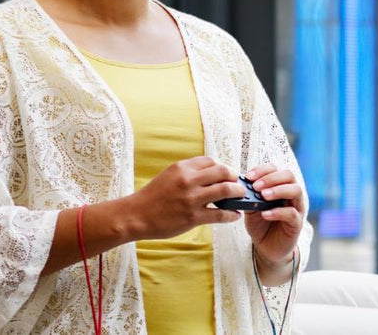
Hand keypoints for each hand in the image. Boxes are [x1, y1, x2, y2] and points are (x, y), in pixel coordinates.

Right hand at [127, 156, 243, 239]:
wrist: (135, 216)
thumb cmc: (152, 196)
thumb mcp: (168, 175)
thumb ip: (188, 172)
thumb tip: (211, 172)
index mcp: (182, 167)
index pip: (211, 161)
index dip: (223, 167)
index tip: (227, 174)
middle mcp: (188, 180)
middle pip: (223, 172)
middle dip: (234, 177)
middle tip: (238, 184)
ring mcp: (191, 198)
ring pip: (225, 190)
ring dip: (238, 193)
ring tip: (241, 197)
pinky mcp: (193, 217)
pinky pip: (220, 214)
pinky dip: (232, 214)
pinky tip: (235, 215)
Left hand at [243, 163, 305, 270]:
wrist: (266, 246)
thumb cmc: (260, 223)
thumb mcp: (251, 208)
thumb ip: (249, 197)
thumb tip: (241, 187)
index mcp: (279, 185)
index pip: (275, 169)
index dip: (263, 170)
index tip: (248, 176)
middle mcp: (291, 193)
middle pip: (289, 175)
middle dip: (271, 178)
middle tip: (256, 186)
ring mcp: (296, 207)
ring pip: (295, 191)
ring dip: (278, 190)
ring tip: (263, 196)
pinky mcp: (297, 223)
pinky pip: (292, 213)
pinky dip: (278, 212)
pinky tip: (265, 214)